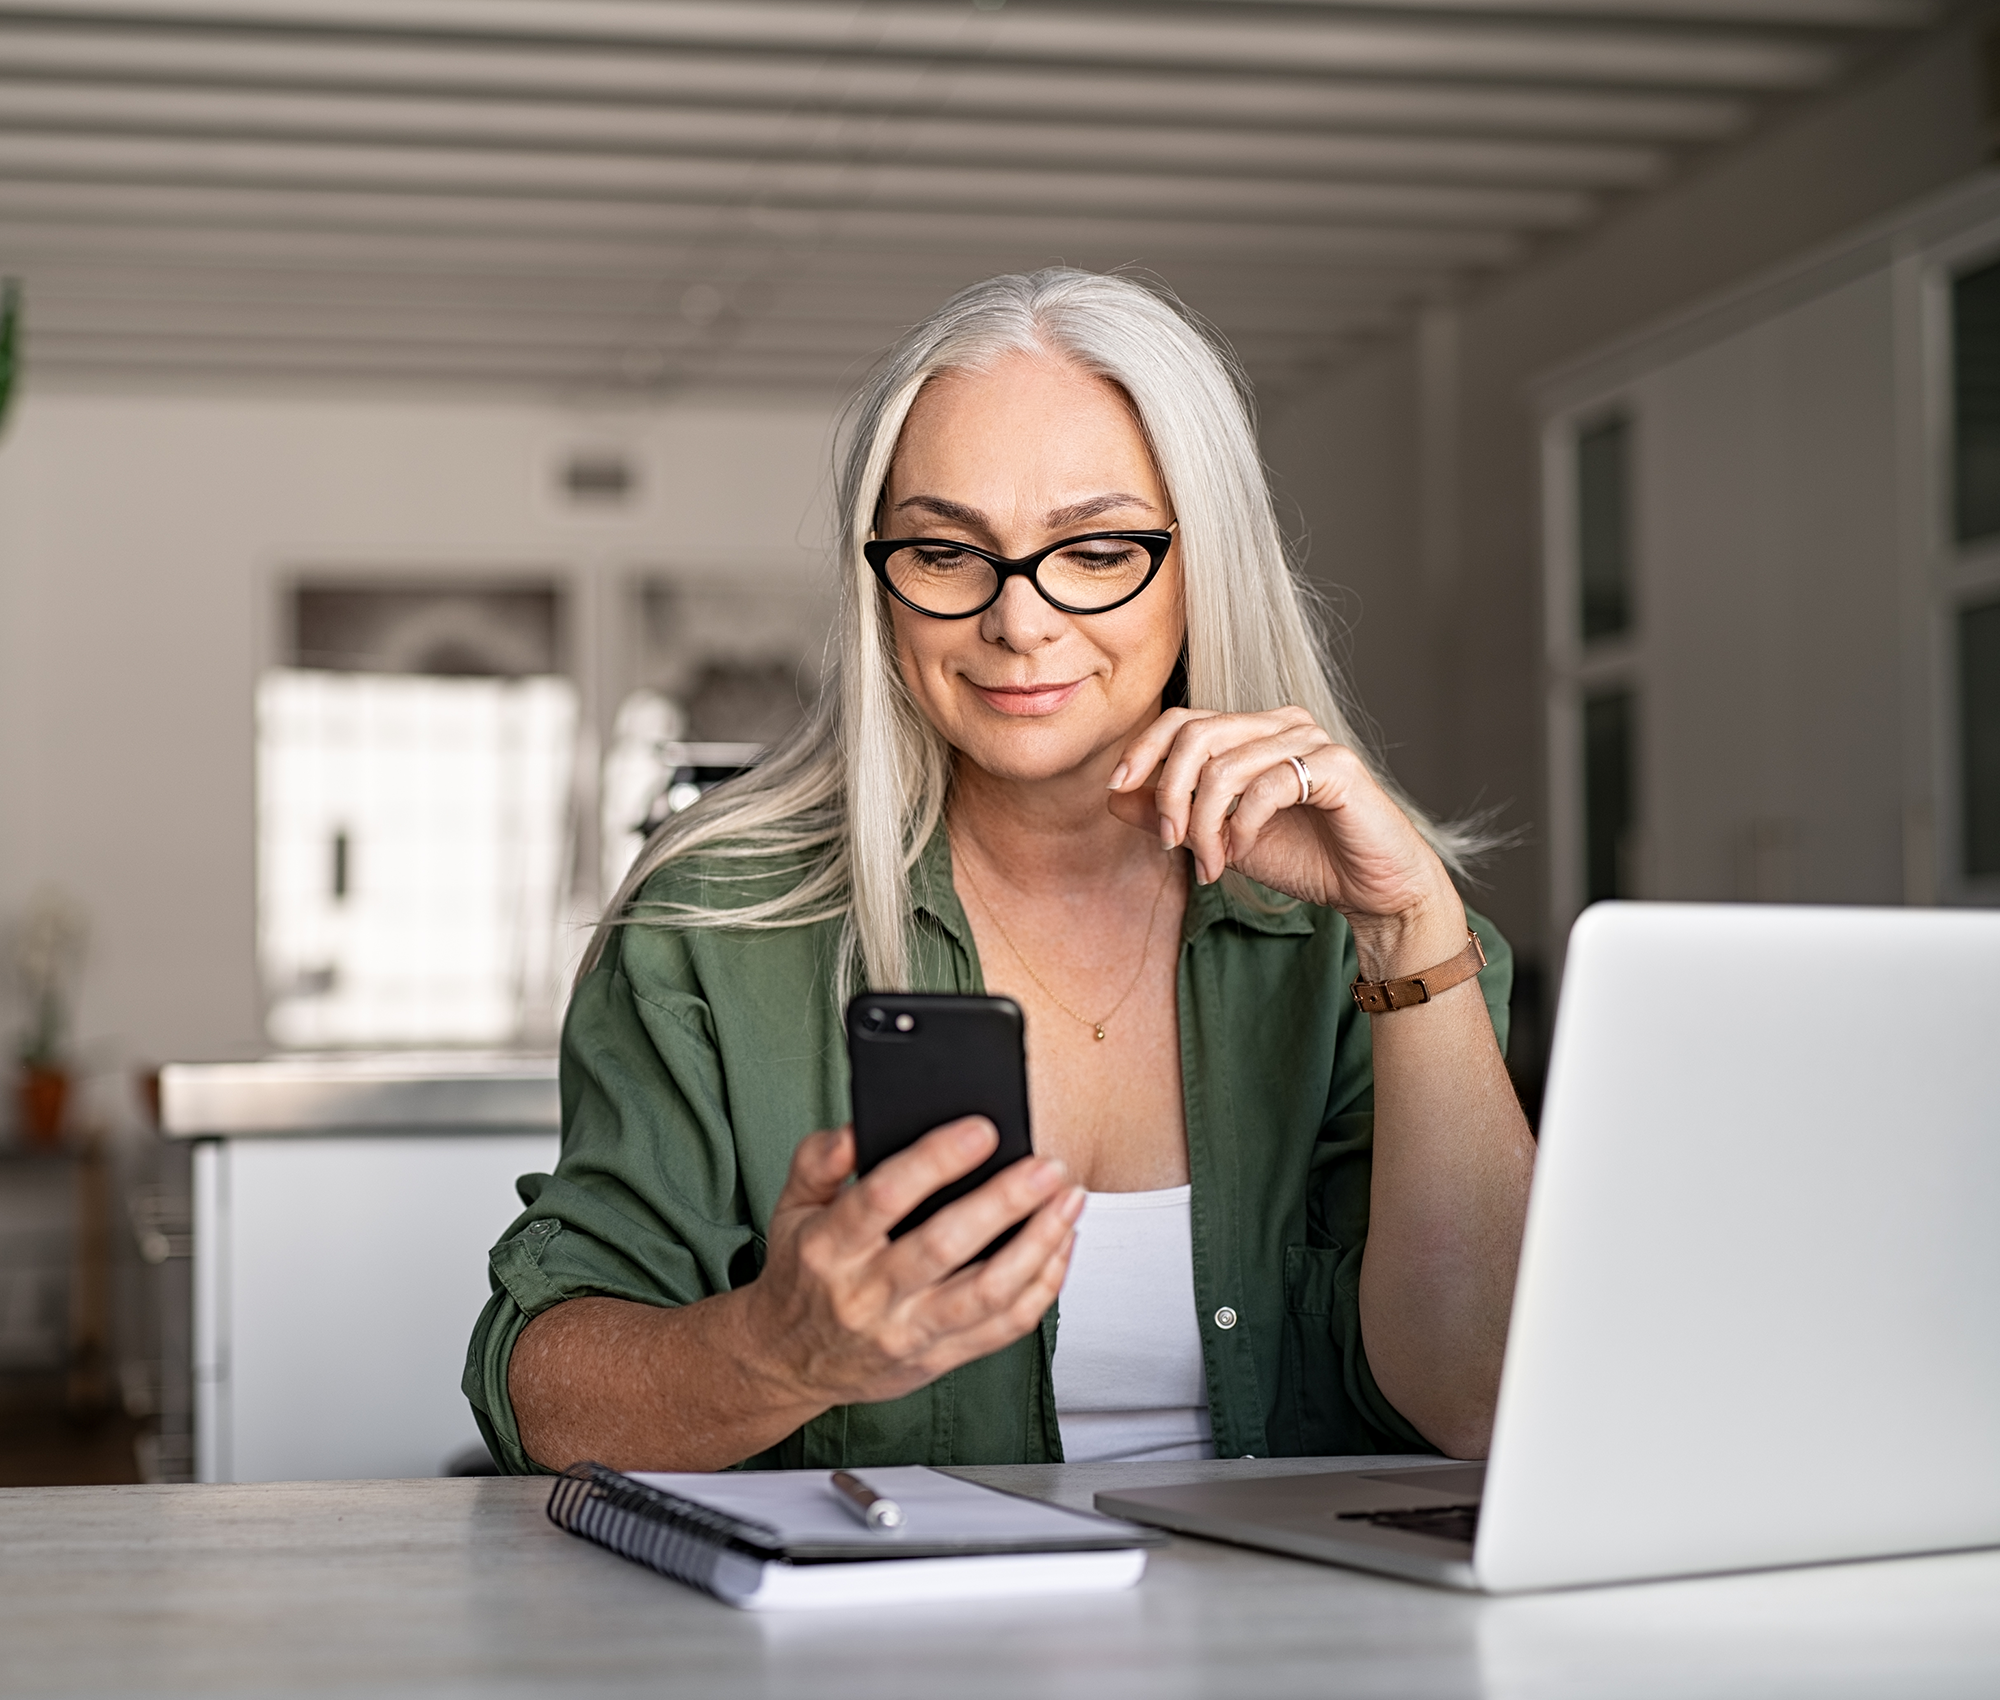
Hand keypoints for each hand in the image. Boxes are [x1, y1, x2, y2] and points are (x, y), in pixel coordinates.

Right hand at [739, 1118, 1084, 1412]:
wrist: (788, 1362)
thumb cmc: (802, 1274)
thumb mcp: (790, 1207)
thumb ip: (818, 1160)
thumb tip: (856, 1128)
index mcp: (829, 1247)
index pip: (883, 1197)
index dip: (936, 1161)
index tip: (981, 1130)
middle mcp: (867, 1294)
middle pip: (945, 1245)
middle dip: (1005, 1202)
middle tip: (1047, 1165)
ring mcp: (906, 1332)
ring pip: (986, 1292)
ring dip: (1038, 1244)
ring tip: (1068, 1200)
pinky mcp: (938, 1359)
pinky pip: (1003, 1328)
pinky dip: (1042, 1287)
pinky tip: (1060, 1246)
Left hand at [1106, 706, 1463, 978]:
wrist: (1372, 890)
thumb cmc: (1305, 858)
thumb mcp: (1222, 838)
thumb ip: (1173, 815)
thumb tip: (1116, 795)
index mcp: (1254, 731)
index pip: (1184, 718)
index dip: (1143, 749)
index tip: (1118, 788)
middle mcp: (1282, 724)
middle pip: (1197, 734)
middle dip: (1170, 793)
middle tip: (1170, 843)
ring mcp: (1312, 741)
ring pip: (1226, 765)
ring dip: (1206, 824)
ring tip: (1213, 863)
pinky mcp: (1338, 767)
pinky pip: (1267, 786)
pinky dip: (1243, 826)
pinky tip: (1242, 852)